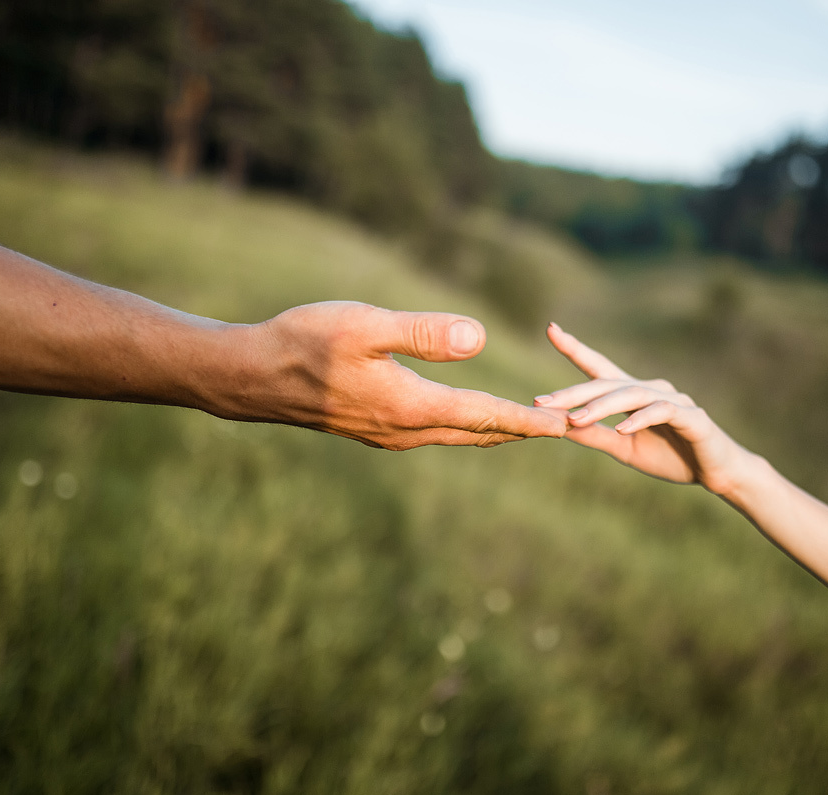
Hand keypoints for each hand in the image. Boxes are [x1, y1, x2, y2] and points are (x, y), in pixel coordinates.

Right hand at [217, 302, 565, 448]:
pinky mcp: (377, 430)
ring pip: (460, 436)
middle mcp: (407, 430)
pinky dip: (469, 426)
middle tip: (572, 429)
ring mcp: (391, 435)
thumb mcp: (365, 325)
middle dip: (527, 430)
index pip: (488, 415)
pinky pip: (438, 432)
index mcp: (412, 406)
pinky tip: (474, 418)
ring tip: (535, 424)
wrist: (253, 378)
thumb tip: (480, 338)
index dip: (533, 420)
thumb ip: (423, 332)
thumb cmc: (305, 342)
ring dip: (499, 430)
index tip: (574, 425)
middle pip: (482, 432)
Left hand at [535, 323, 753, 493]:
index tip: (551, 329)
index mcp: (632, 396)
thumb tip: (559, 425)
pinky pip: (663, 411)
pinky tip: (623, 429)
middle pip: (607, 383)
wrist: (715, 473)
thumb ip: (595, 436)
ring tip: (577, 418)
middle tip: (544, 402)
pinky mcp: (692, 416)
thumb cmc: (671, 457)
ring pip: (631, 395)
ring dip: (602, 406)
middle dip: (574, 392)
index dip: (576, 348)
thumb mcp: (624, 449)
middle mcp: (650, 389)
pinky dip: (641, 419)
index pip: (599, 367)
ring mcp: (673, 400)